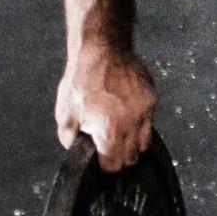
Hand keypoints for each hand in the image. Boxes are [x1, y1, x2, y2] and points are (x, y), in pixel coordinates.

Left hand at [56, 40, 156, 169]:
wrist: (101, 49)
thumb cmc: (82, 78)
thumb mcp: (64, 112)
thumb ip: (70, 138)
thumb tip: (76, 149)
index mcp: (110, 130)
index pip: (113, 164)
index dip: (105, 166)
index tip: (101, 161)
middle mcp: (132, 123)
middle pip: (131, 157)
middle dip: (119, 158)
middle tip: (108, 149)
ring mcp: (145, 110)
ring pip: (144, 143)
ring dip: (132, 145)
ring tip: (119, 135)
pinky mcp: (151, 98)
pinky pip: (149, 121)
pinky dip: (140, 124)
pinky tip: (126, 115)